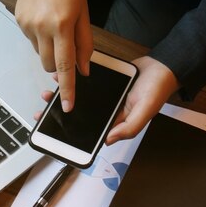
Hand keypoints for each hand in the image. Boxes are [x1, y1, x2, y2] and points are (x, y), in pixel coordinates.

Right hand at [16, 0, 93, 112]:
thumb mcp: (84, 12)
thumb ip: (84, 43)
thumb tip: (83, 69)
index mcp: (62, 25)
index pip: (65, 66)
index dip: (68, 89)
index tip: (68, 106)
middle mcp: (41, 27)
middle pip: (49, 65)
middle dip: (59, 66)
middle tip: (67, 47)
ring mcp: (27, 25)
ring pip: (40, 53)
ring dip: (50, 49)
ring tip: (56, 25)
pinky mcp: (19, 21)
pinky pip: (32, 40)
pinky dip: (41, 37)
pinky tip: (45, 18)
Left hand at [33, 56, 179, 144]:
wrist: (162, 65)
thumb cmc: (156, 90)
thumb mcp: (145, 111)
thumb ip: (129, 127)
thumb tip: (108, 141)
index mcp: (115, 122)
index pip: (90, 132)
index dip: (71, 133)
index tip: (52, 130)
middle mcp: (106, 111)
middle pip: (79, 115)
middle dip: (59, 113)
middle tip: (42, 111)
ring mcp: (102, 96)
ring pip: (78, 98)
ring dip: (62, 96)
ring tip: (48, 94)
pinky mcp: (101, 81)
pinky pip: (83, 82)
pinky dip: (72, 80)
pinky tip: (61, 77)